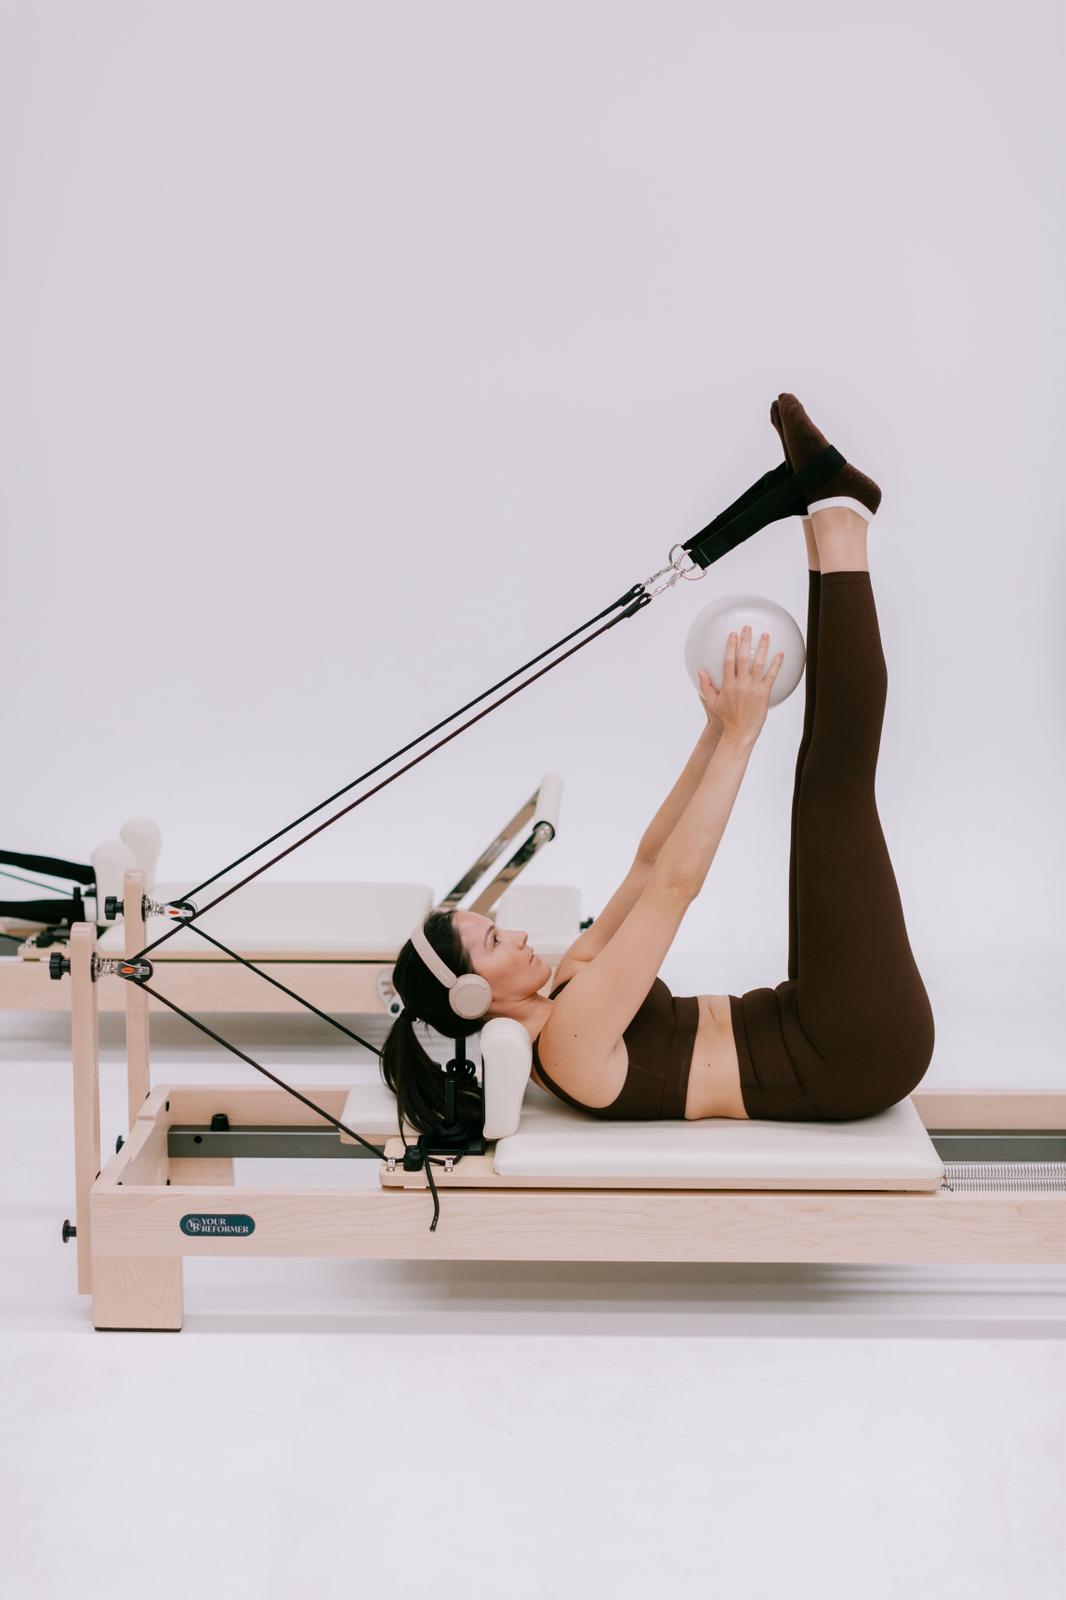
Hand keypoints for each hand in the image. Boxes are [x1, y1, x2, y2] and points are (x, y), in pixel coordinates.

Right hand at [701, 625, 783, 743]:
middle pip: (743, 657)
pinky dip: (776, 664)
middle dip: (745, 641)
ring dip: (762, 648)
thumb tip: (700, 672)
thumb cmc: (725, 718)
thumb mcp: (712, 703)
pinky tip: (781, 654)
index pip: (729, 660)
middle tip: (748, 628)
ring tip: (765, 635)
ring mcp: (754, 688)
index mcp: (728, 684)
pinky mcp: (764, 693)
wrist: (739, 732)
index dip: (731, 646)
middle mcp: (741, 684)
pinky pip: (772, 676)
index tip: (733, 634)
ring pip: (759, 663)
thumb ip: (706, 686)